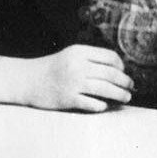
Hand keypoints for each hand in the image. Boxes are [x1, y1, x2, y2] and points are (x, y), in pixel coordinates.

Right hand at [0, 44, 131, 111]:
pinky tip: (105, 105)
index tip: (123, 72)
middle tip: (131, 87)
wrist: (26, 80)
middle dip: (125, 82)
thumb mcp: (71, 55)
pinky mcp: (67, 99)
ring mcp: (72, 83)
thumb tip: (119, 69)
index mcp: (80, 52)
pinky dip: (102, 105)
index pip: (110, 57)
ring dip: (120, 94)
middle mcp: (78, 66)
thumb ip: (92, 59)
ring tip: (126, 98)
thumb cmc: (53, 68)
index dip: (121, 66)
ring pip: (106, 89)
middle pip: (111, 74)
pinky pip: (92, 103)